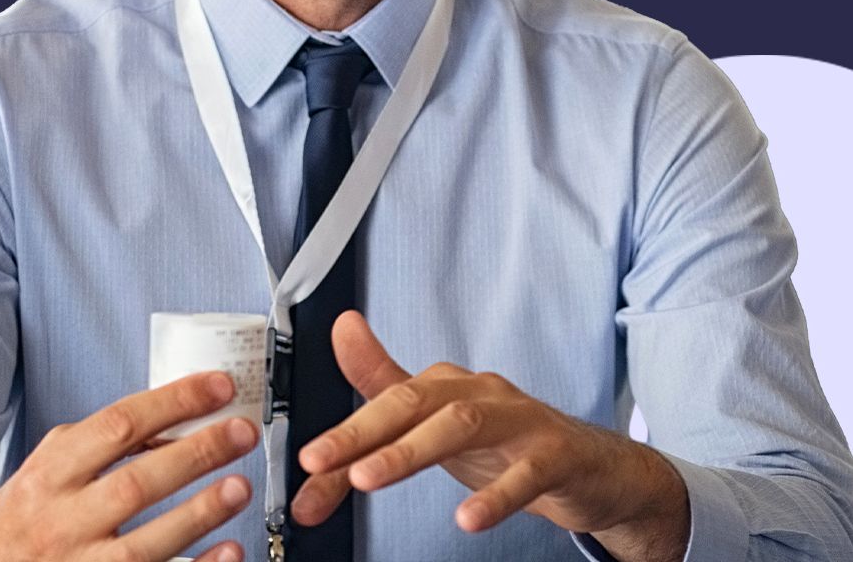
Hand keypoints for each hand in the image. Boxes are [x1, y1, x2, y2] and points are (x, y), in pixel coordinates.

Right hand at [0, 372, 258, 561]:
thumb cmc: (27, 518)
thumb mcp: (52, 467)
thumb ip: (103, 442)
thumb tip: (174, 420)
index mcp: (53, 473)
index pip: (120, 425)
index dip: (175, 402)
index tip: (220, 387)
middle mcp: (62, 522)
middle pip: (137, 483)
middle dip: (197, 454)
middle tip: (242, 432)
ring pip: (144, 544)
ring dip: (199, 514)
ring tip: (240, 487)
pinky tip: (227, 552)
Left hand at [290, 312, 688, 561]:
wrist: (592, 467)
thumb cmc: (507, 444)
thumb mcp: (438, 431)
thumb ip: (381, 408)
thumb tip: (327, 381)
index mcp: (446, 386)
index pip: (385, 402)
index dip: (343, 430)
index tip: (306, 461)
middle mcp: (478, 392)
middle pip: (415, 399)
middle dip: (363, 430)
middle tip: (321, 463)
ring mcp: (519, 418)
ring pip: (461, 422)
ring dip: (410, 448)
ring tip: (368, 478)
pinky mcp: (556, 452)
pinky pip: (527, 470)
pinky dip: (496, 493)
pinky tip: (468, 518)